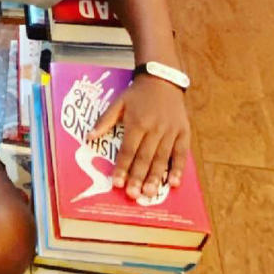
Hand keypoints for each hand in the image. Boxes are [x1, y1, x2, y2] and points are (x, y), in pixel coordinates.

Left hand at [87, 74, 190, 200]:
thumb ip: (104, 121)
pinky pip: (181, 153)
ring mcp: (171, 131)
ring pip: (163, 158)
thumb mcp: (118, 102)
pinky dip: (178, 168)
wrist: (163, 79)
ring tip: (149, 194)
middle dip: (138, 178)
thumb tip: (89, 137)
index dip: (122, 167)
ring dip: (156, 178)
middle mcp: (155, 129)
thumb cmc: (137, 94)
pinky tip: (173, 183)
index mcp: (137, 122)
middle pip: (145, 157)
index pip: (128, 150)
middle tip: (133, 194)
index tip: (116, 183)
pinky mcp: (183, 132)